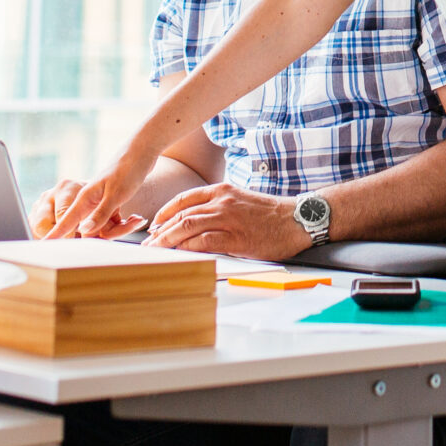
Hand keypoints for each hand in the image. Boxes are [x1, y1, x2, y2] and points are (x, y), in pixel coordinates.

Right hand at [46, 155, 153, 239]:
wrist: (140, 152)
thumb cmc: (127, 169)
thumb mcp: (116, 194)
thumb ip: (100, 213)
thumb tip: (83, 231)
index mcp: (84, 198)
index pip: (66, 221)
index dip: (55, 235)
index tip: (42, 246)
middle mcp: (88, 204)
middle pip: (89, 231)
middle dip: (110, 234)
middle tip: (130, 223)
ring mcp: (97, 206)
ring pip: (103, 230)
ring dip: (121, 229)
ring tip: (136, 219)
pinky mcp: (108, 207)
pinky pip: (112, 225)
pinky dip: (124, 224)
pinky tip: (136, 218)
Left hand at [147, 182, 312, 258]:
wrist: (297, 219)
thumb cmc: (270, 214)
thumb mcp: (240, 201)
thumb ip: (218, 208)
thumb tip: (194, 224)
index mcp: (222, 190)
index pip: (183, 199)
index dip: (164, 212)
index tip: (154, 226)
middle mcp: (222, 201)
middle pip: (181, 215)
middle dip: (160, 231)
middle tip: (148, 244)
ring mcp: (228, 218)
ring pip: (187, 227)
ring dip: (168, 240)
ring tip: (155, 251)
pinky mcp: (235, 237)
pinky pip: (204, 242)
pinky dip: (187, 248)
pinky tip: (178, 255)